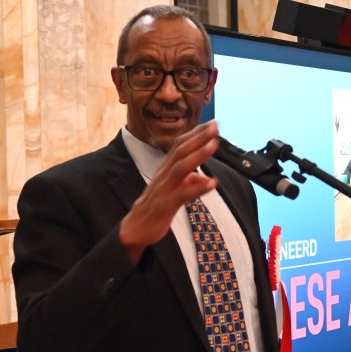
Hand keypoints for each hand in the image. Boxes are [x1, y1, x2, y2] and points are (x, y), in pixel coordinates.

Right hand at [118, 121, 219, 263]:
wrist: (135, 228)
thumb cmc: (156, 206)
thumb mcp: (175, 191)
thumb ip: (190, 182)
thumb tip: (206, 179)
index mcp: (166, 169)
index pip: (181, 145)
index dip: (196, 133)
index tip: (211, 123)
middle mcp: (164, 174)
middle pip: (181, 150)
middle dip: (198, 137)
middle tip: (215, 126)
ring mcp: (163, 188)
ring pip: (180, 167)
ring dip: (198, 154)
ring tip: (213, 145)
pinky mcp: (164, 205)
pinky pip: (182, 194)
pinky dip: (197, 188)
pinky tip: (212, 183)